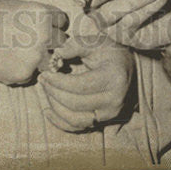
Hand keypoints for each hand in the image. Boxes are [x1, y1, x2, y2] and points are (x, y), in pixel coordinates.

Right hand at [0, 0, 68, 84]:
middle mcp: (44, 34)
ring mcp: (36, 56)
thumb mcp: (18, 7)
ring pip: (51, 60)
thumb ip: (40, 16)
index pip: (62, 21)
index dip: (52, 24)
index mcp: (43, 14)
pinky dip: (22, 71)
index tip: (41, 27)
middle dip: (51, 43)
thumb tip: (59, 26)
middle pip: (62, 41)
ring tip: (17, 52)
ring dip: (40, 59)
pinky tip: (5, 62)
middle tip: (31, 41)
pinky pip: (32, 74)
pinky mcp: (25, 74)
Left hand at [38, 13, 133, 131]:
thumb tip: (55, 54)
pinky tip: (48, 110)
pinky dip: (60, 122)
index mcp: (113, 78)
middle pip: (75, 104)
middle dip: (54, 92)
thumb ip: (75, 45)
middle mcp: (114, 100)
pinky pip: (78, 127)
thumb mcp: (96, 42)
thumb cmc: (110, 52)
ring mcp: (110, 114)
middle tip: (43, 80)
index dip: (58, 82)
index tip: (45, 74)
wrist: (128, 67)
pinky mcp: (104, 121)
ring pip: (75, 119)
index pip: (79, 85)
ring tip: (46, 91)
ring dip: (55, 107)